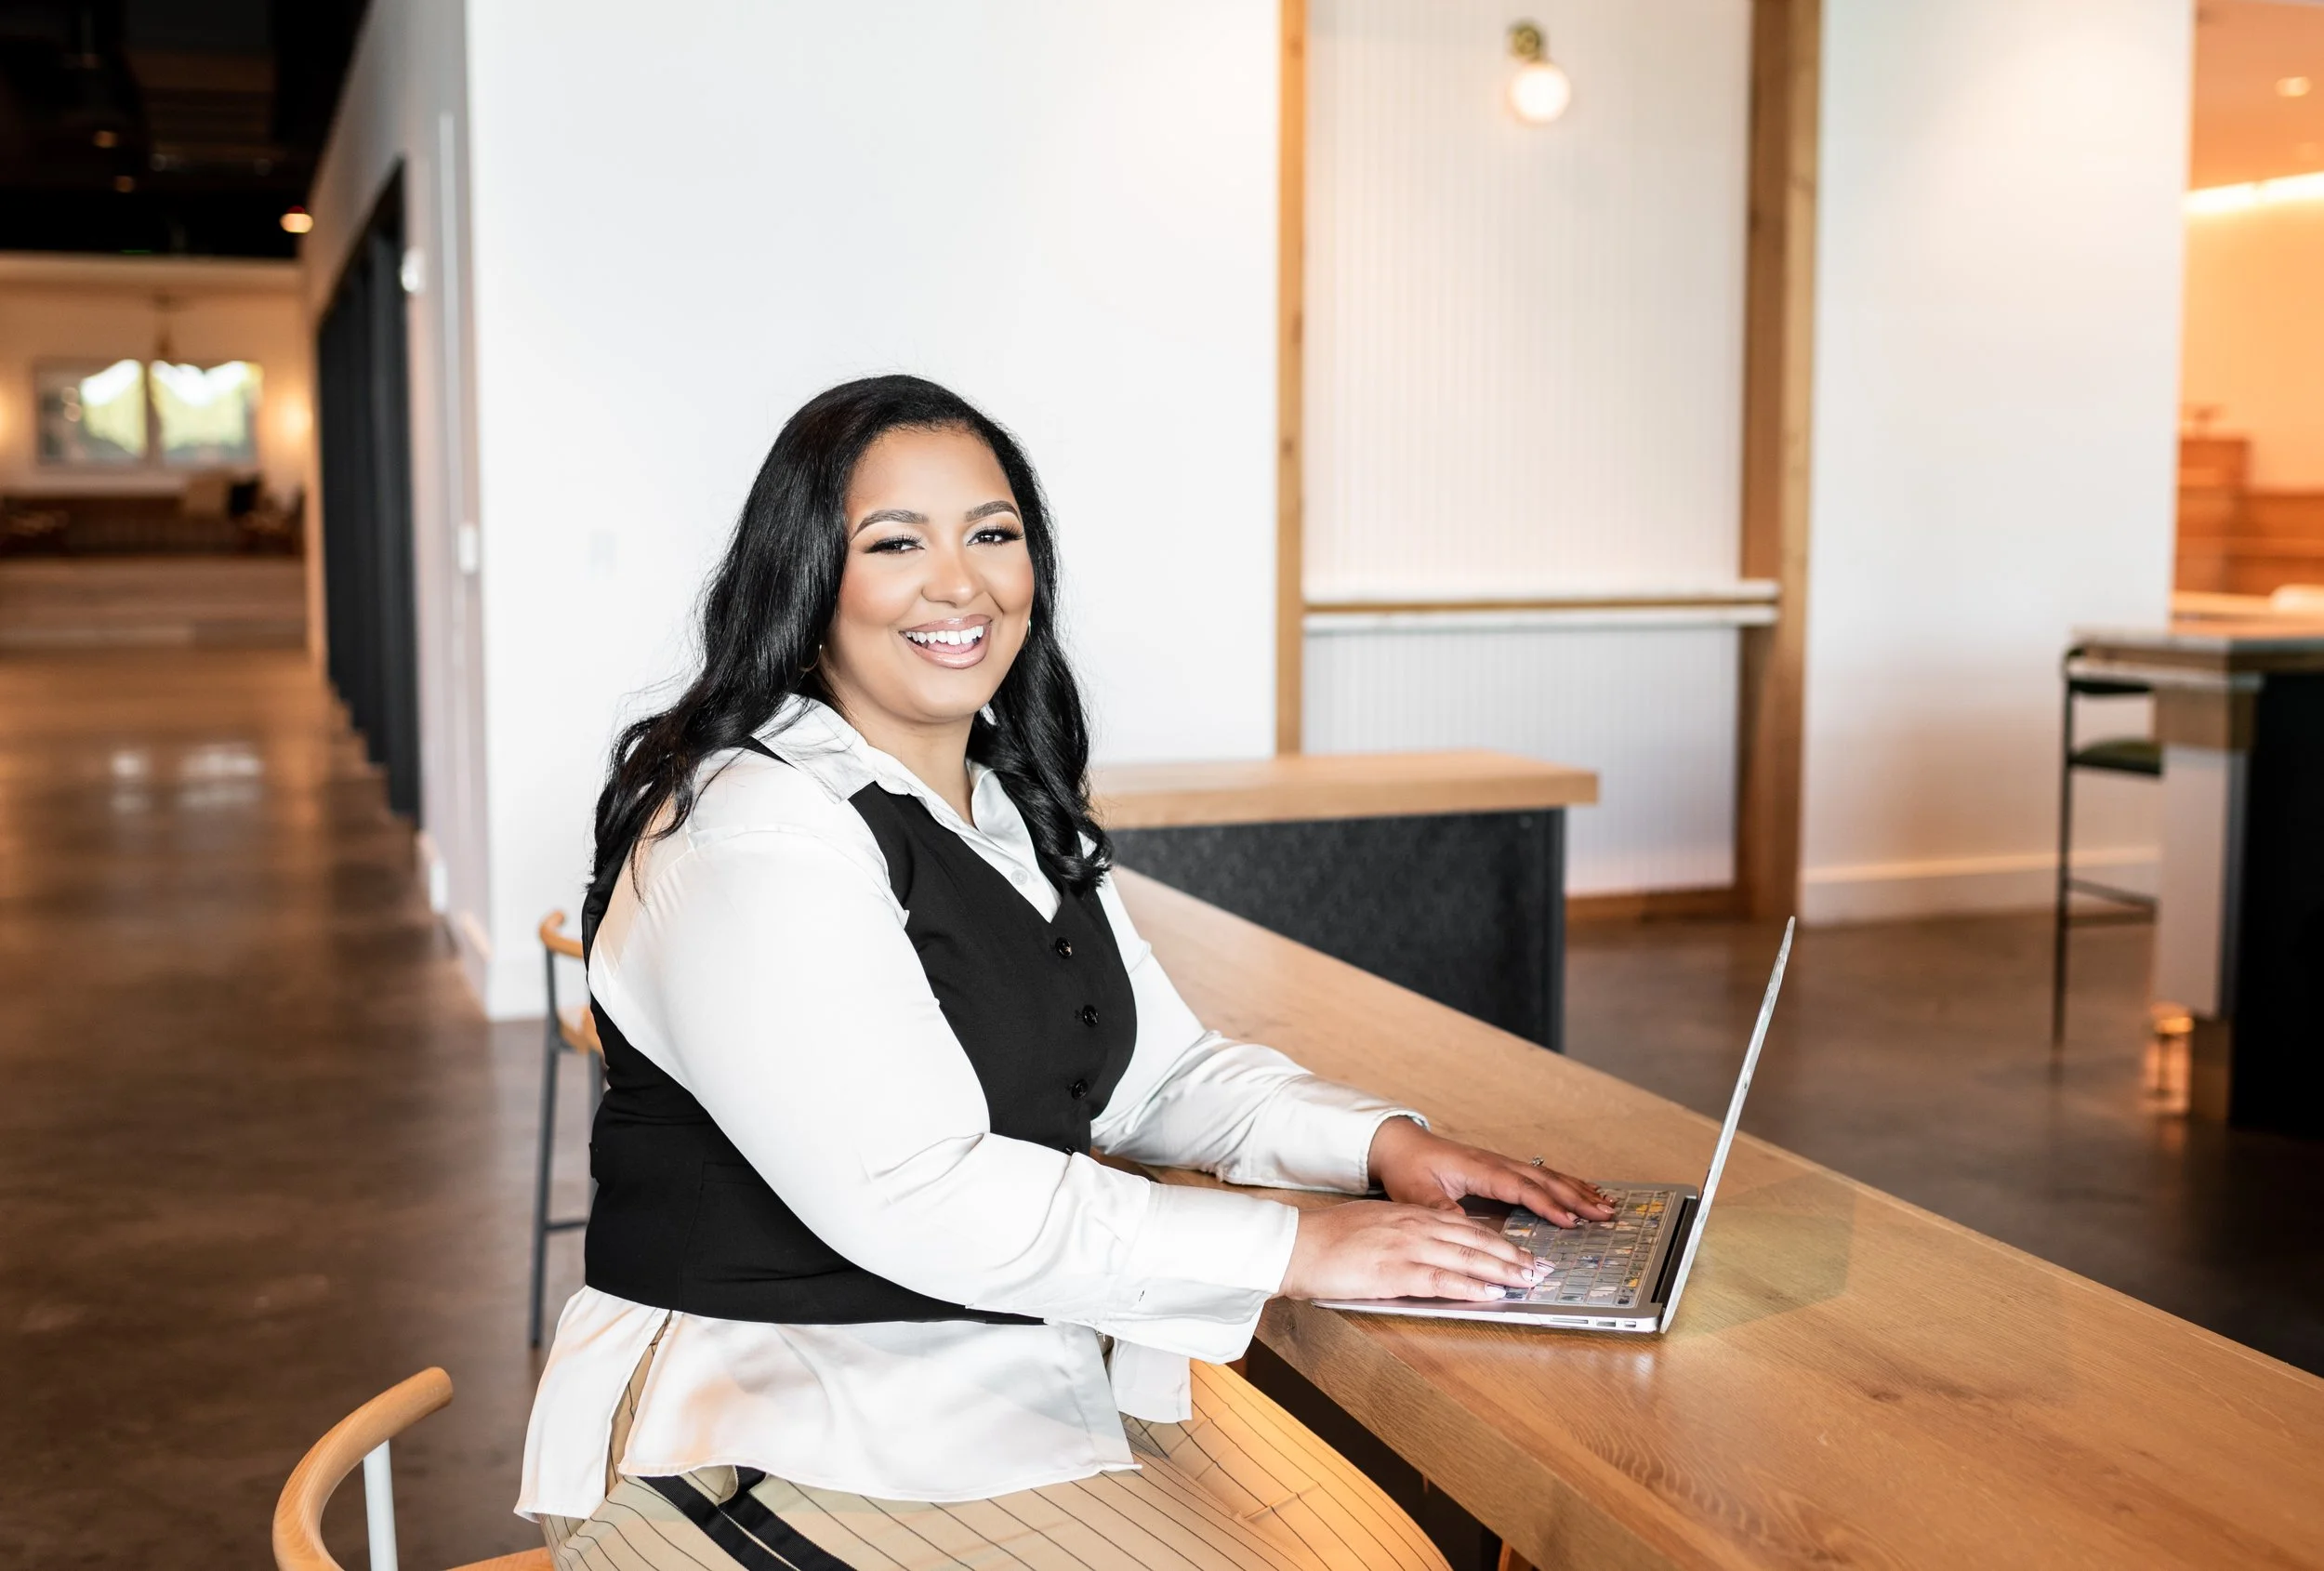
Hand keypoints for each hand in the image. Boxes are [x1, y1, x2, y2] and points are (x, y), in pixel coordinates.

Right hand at [1278, 1200, 1548, 1301]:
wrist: (1294, 1244)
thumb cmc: (1325, 1239)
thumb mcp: (1370, 1226)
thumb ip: (1401, 1234)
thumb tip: (1424, 1251)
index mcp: (1408, 1215)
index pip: (1464, 1226)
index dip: (1497, 1240)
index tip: (1519, 1252)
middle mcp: (1413, 1226)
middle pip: (1474, 1240)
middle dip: (1511, 1256)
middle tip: (1538, 1268)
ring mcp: (1406, 1247)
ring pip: (1466, 1258)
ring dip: (1501, 1272)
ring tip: (1527, 1282)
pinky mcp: (1394, 1271)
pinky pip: (1441, 1280)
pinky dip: (1470, 1287)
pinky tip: (1490, 1294)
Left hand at [1366, 1116, 1615, 1227]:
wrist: (1401, 1145)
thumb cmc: (1409, 1168)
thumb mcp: (1416, 1193)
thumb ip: (1439, 1208)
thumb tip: (1462, 1225)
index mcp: (1479, 1169)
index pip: (1520, 1188)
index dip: (1546, 1205)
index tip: (1570, 1220)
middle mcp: (1496, 1164)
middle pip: (1544, 1180)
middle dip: (1576, 1197)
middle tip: (1605, 1213)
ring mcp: (1501, 1164)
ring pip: (1546, 1176)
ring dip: (1576, 1190)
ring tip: (1605, 1204)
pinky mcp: (1501, 1168)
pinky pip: (1538, 1175)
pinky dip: (1563, 1183)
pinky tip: (1580, 1191)